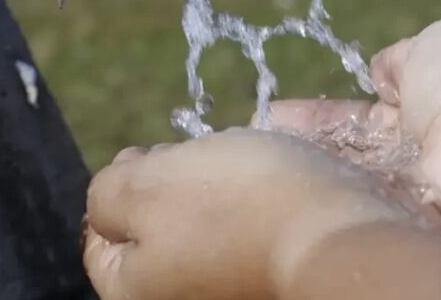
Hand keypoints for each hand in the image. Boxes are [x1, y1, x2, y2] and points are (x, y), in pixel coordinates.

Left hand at [82, 128, 426, 299]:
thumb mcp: (145, 184)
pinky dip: (252, 209)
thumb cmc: (236, 206)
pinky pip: (247, 237)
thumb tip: (110, 197)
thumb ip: (106, 192)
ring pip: (202, 230)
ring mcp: (228, 293)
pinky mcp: (270, 281)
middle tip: (198, 158)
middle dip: (170, 185)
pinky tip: (271, 188)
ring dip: (214, 193)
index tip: (151, 154)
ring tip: (240, 168)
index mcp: (133, 293)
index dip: (120, 184)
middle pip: (153, 233)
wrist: (341, 236)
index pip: (98, 239)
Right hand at [267, 15, 440, 250]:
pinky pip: (357, 205)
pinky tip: (278, 189)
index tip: (277, 113)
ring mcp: (415, 186)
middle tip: (255, 143)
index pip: (364, 110)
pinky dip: (322, 195)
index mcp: (433, 97)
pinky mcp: (410, 219)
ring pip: (349, 177)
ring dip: (305, 169)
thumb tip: (382, 69)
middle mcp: (423, 147)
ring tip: (253, 163)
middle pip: (350, 150)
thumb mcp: (439, 41)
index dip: (321, 114)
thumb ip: (403, 58)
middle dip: (303, 146)